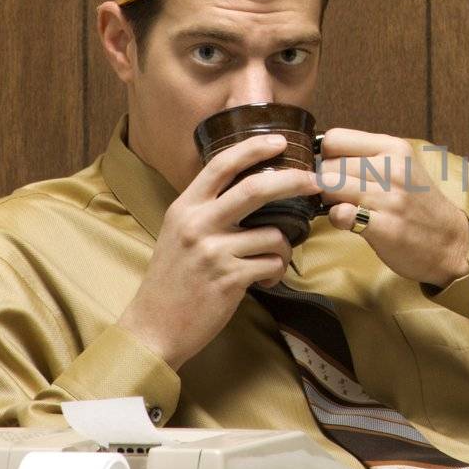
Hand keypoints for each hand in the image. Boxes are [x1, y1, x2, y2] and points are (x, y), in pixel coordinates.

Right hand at [117, 132, 317, 369]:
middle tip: (315, 182)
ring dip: (284, 248)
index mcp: (185, 207)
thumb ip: (207, 210)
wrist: (153, 327)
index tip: (280, 141)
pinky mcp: (228, 279)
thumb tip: (251, 191)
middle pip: (256, 189)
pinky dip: (275, 271)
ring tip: (272, 261)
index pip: (221, 164)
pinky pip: (272, 264)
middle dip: (293, 181)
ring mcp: (213, 251)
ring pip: (274, 234)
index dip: (254, 148)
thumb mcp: (179, 233)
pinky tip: (264, 280)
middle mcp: (197, 224)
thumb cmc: (173, 280)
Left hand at [316, 128, 468, 288]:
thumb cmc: (419, 205)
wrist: (451, 242)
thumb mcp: (401, 167)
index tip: (335, 170)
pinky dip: (337, 219)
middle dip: (326, 182)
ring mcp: (389, 198)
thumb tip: (319, 156)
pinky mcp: (385, 227)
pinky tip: (350, 222)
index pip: (334, 138)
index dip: (326, 156)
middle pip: (328, 165)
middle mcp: (392, 169)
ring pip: (329, 187)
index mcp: (394, 148)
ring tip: (345, 207)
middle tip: (341, 195)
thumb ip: (367, 157)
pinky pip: (340, 214)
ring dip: (329, 201)